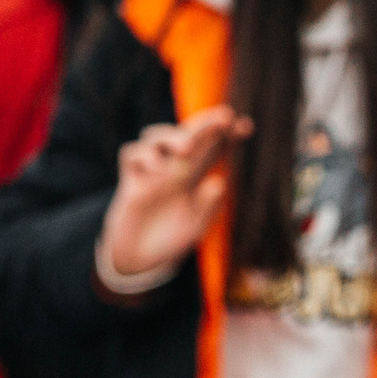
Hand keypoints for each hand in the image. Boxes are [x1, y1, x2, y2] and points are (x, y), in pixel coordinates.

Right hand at [99, 106, 251, 281]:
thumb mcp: (196, 226)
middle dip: (206, 124)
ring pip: (156, 136)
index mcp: (197, 175)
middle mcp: (174, 167)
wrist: (139, 260)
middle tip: (224, 117)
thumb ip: (208, 207)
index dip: (228, 134)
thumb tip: (219, 183)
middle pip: (188, 134)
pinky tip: (156, 168)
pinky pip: (131, 154)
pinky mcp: (130, 181)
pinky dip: (143, 155)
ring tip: (187, 148)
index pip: (214, 147)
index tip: (247, 126)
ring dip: (172, 136)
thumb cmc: (172, 238)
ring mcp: (151, 172)